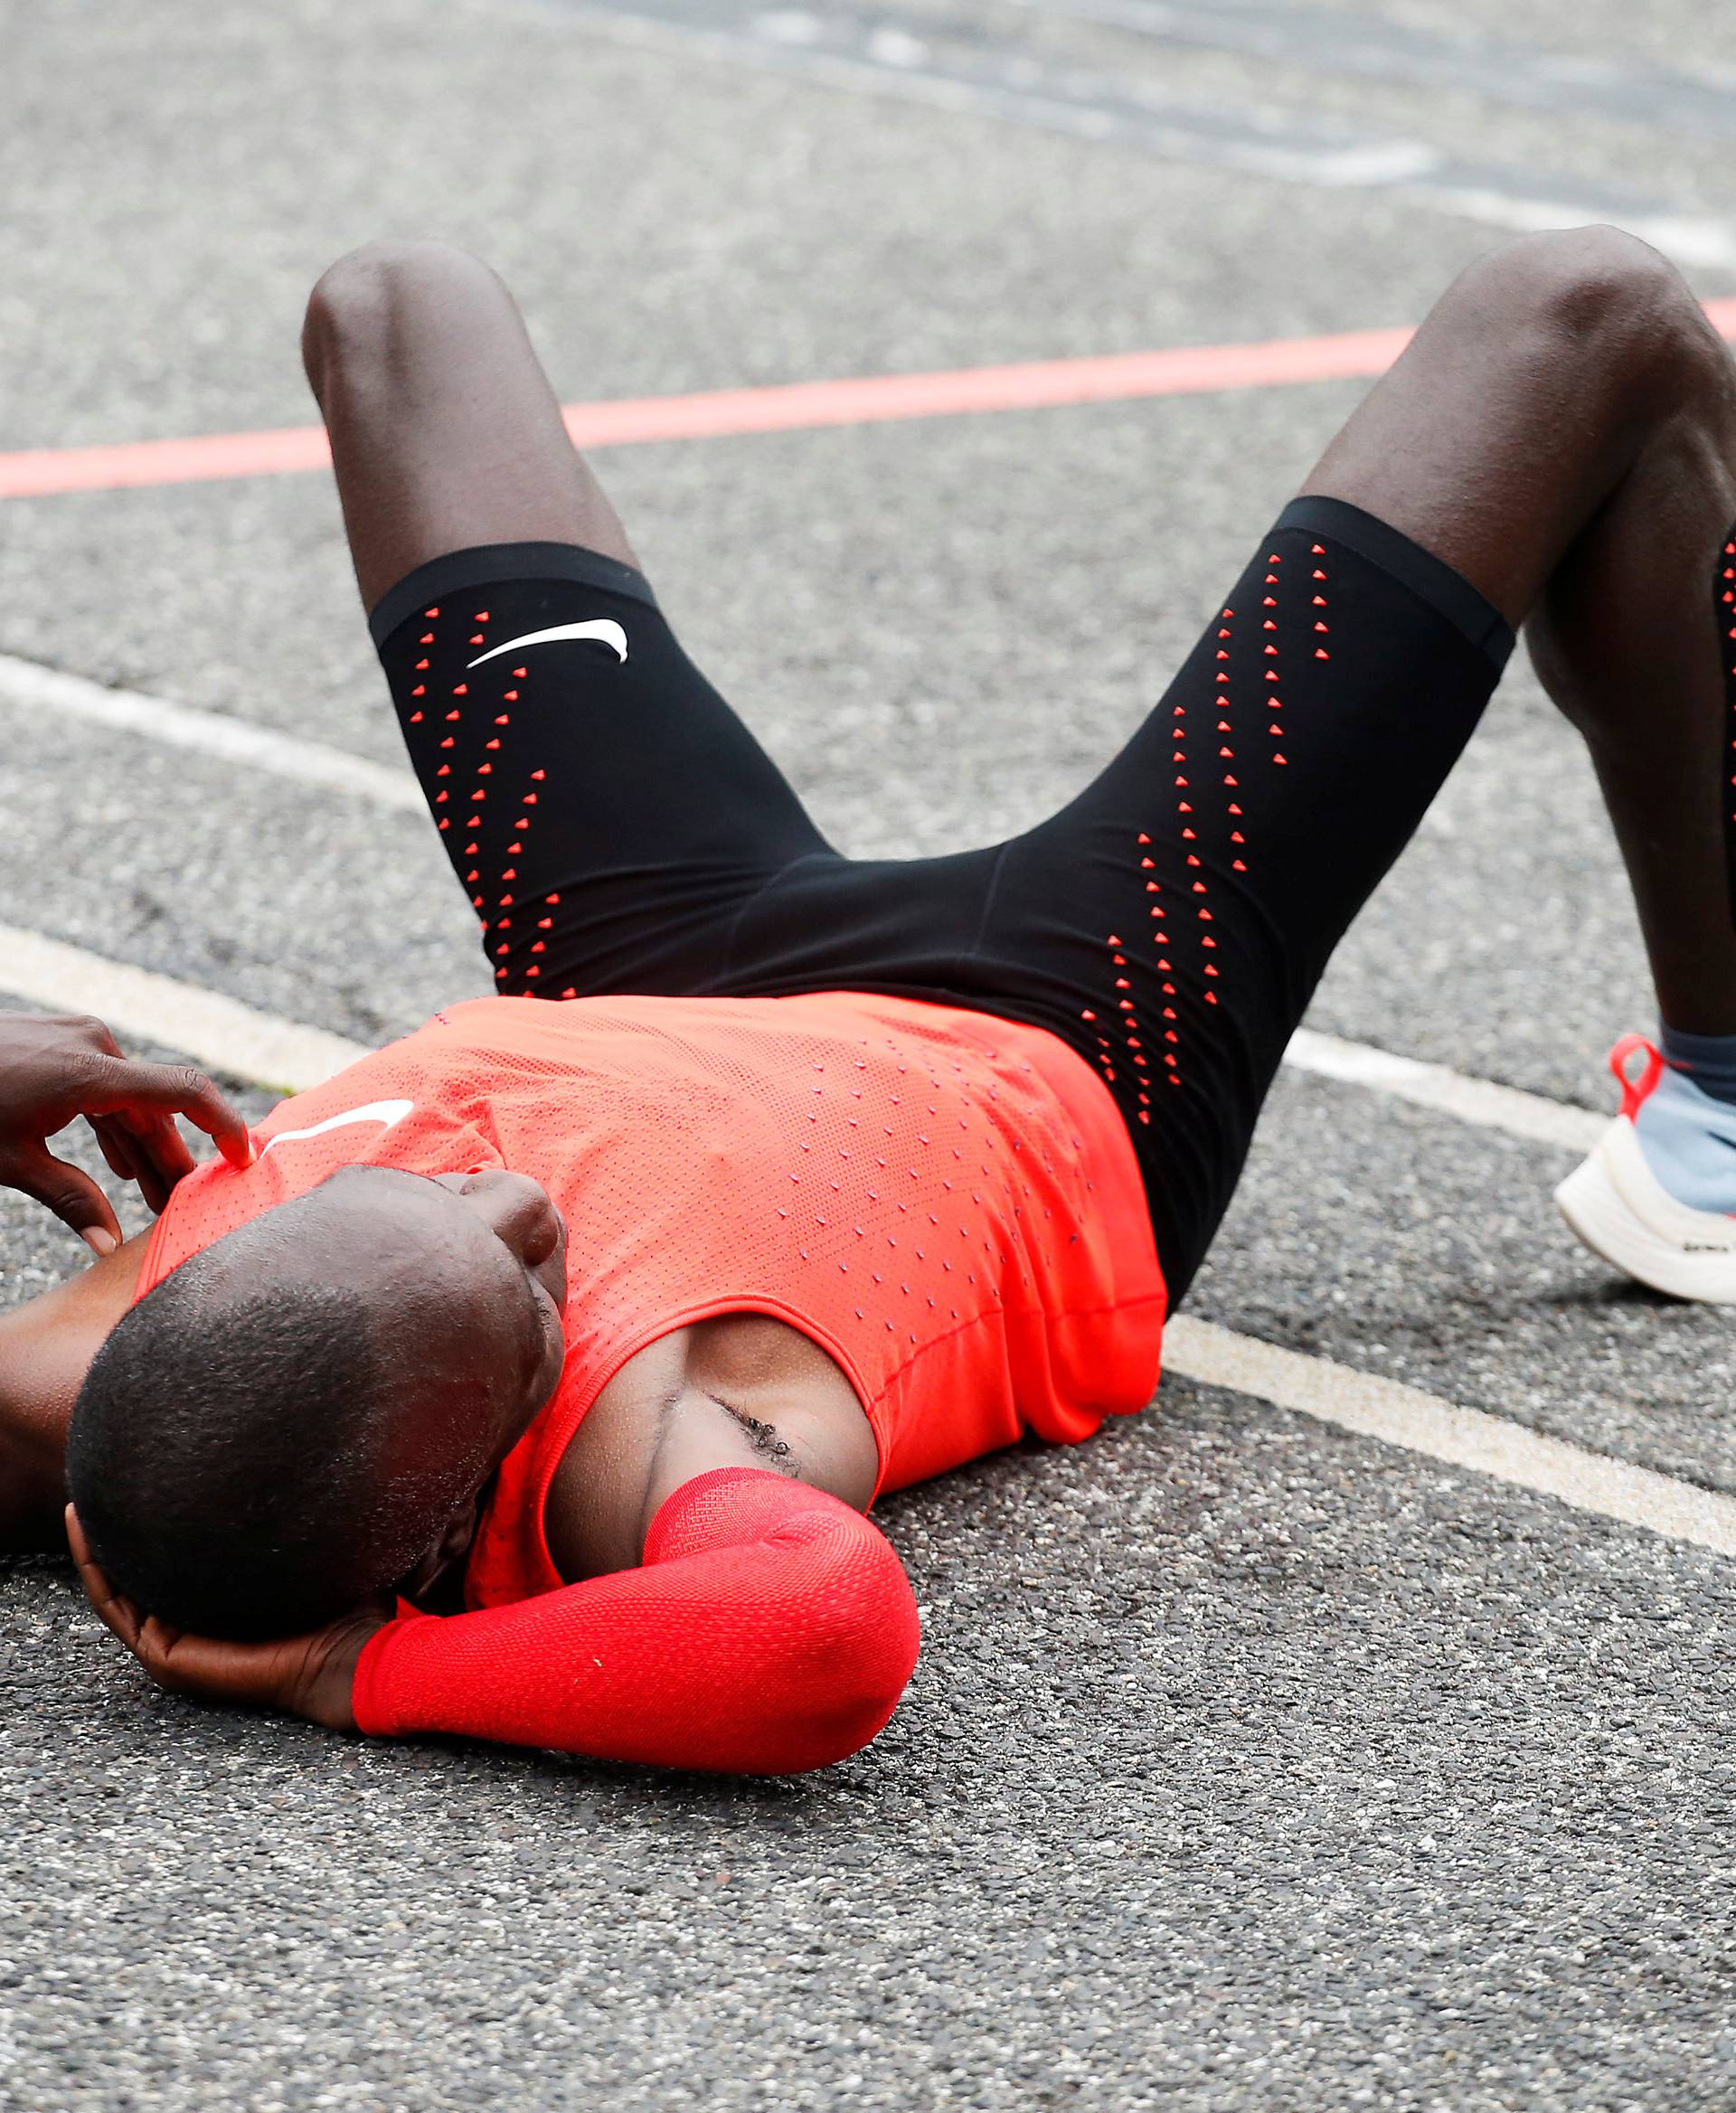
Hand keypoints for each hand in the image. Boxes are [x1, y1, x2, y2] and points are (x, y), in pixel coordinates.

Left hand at [0, 1013, 251, 1252]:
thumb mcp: (11, 1162)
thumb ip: (71, 1201)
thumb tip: (110, 1249)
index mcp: (91, 1072)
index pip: (184, 1093)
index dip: (224, 1126)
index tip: (245, 1162)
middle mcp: (95, 1046)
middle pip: (157, 1109)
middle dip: (173, 1162)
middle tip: (187, 1209)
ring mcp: (78, 1039)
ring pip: (131, 1101)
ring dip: (144, 1149)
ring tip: (154, 1198)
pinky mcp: (62, 1043)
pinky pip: (106, 1087)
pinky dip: (115, 1126)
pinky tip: (119, 1164)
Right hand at [66, 1506, 390, 1733]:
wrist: (350, 1656)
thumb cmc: (344, 1608)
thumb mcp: (307, 1554)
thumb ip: (294, 1523)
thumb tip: (299, 1467)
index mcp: (219, 1612)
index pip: (174, 1569)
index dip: (152, 1531)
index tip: (141, 1485)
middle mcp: (192, 1630)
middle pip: (136, 1579)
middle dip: (113, 1537)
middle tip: (96, 1487)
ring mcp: (174, 1646)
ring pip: (117, 1592)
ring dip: (93, 1551)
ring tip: (79, 1507)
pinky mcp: (167, 1656)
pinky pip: (118, 1609)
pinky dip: (98, 1571)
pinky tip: (88, 1533)